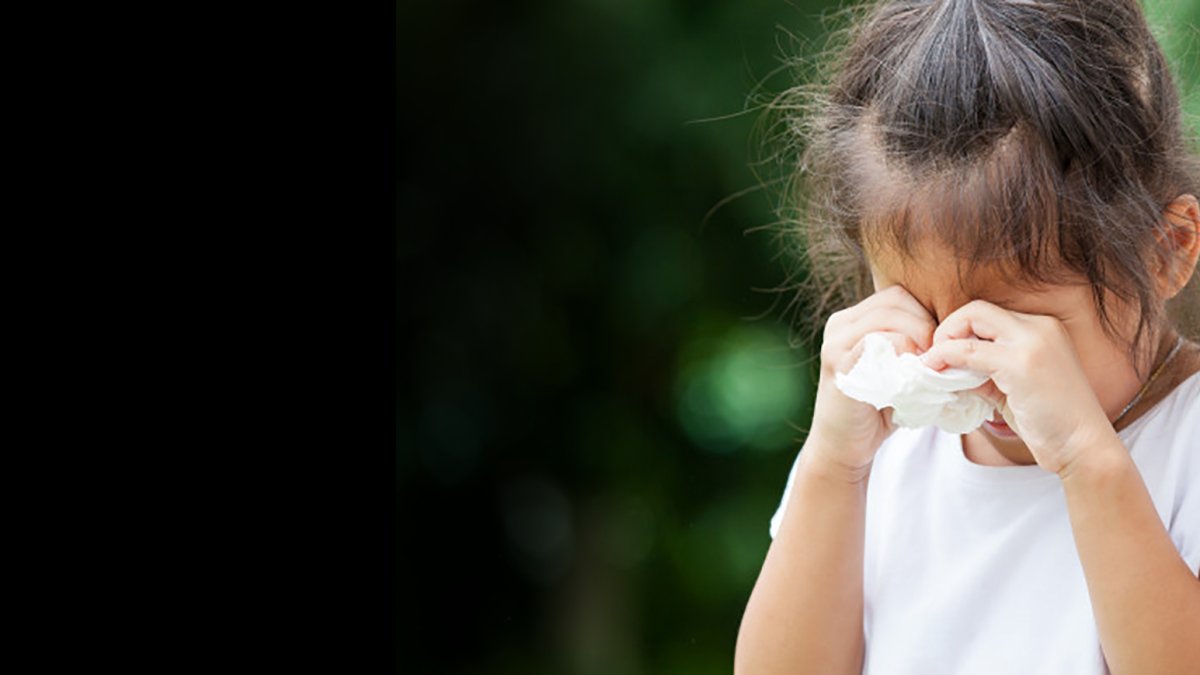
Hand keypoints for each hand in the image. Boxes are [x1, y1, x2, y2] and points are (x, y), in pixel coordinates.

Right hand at [809, 285, 937, 473]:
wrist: (843, 446)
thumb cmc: (878, 407)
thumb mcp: (898, 368)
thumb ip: (914, 345)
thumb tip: (958, 331)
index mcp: (852, 319)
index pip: (898, 296)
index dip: (925, 315)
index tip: (938, 346)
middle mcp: (839, 324)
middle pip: (895, 301)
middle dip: (925, 325)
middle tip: (937, 357)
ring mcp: (836, 342)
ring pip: (888, 317)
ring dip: (917, 338)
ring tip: (926, 366)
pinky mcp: (838, 363)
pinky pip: (877, 342)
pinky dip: (902, 354)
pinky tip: (912, 376)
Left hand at [918, 300, 1114, 474]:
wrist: (1084, 447)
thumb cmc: (1050, 423)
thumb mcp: (1012, 387)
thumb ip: (983, 371)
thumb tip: (946, 365)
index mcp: (1042, 329)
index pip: (988, 314)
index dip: (960, 331)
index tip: (946, 357)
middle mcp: (1040, 328)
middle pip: (977, 309)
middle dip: (948, 329)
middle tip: (935, 358)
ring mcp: (1033, 342)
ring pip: (973, 319)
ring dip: (944, 341)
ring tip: (933, 367)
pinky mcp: (1022, 363)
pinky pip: (969, 351)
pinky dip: (946, 358)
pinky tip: (939, 374)